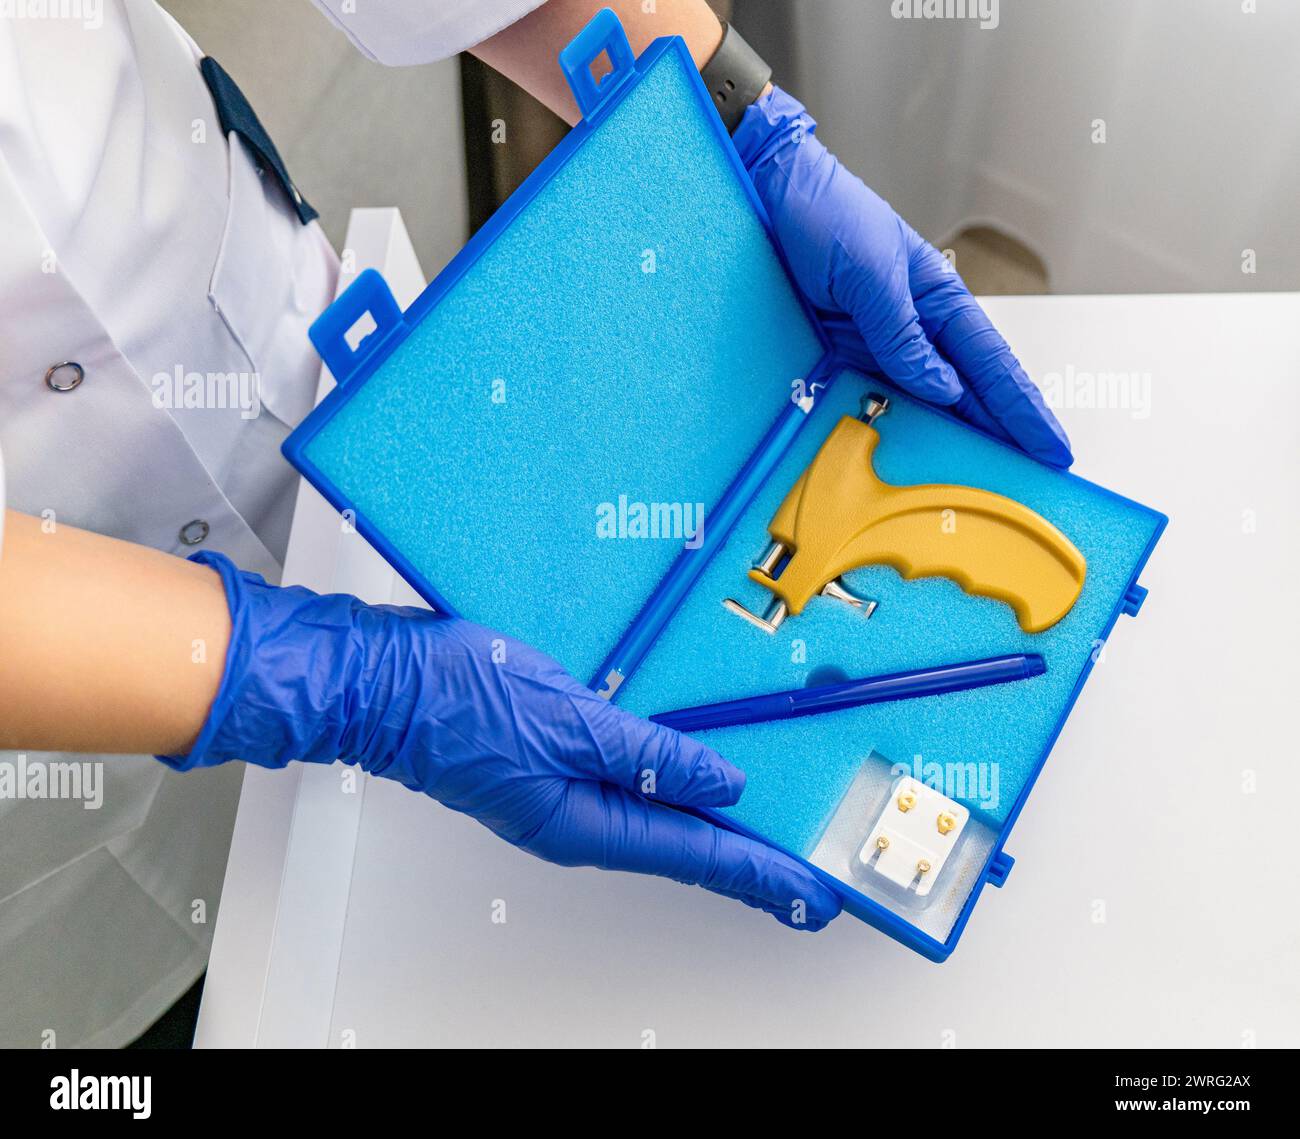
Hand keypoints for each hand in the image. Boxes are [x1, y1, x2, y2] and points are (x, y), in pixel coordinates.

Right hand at [163, 552, 841, 930]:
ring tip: (762, 843)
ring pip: (658, 817)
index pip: (695, 852)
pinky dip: (672, 786)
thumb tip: (718, 780)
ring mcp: (563, 789)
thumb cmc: (455, 699)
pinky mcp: (552, 759)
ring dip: (714, 829)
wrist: (379, 681)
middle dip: (746, 864)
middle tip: (799, 884)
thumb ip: (650, 752)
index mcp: (583, 820)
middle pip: (682, 846)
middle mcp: (577, 816)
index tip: (806, 893)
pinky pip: (630, 782)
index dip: (759, 873)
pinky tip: (690, 779)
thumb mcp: (568, 721)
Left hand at [734, 86, 1072, 467]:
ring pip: (929, 405)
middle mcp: (918, 329)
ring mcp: (882, 348)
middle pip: (970, 393)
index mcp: (940, 300)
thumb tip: (942, 388)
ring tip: (981, 481)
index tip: (1052, 447)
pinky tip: (911, 455)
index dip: (1024, 409)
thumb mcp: (871, 273)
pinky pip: (880, 400)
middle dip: (1003, 437)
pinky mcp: (846, 358)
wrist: (771, 198)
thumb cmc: (827, 214)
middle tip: (1032, 480)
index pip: (993, 365)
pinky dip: (897, 428)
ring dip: (952, 440)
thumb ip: (902, 334)